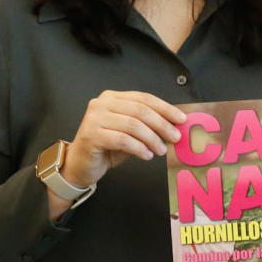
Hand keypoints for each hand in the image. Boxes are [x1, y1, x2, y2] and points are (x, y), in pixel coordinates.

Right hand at [62, 90, 185, 188]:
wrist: (80, 164)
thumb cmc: (107, 147)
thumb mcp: (130, 133)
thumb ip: (147, 126)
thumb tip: (175, 126)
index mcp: (113, 97)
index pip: (145, 98)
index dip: (165, 108)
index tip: (182, 120)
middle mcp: (102, 103)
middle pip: (140, 110)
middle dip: (162, 124)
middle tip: (175, 138)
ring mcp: (94, 118)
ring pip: (133, 125)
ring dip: (152, 139)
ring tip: (160, 150)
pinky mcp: (91, 134)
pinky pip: (123, 139)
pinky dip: (138, 148)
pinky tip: (147, 155)